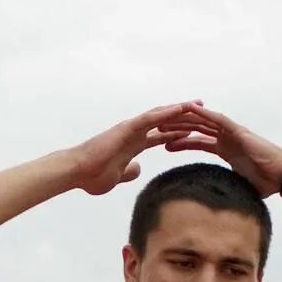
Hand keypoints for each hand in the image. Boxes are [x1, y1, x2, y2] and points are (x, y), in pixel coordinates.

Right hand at [65, 101, 206, 195]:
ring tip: (199, 104)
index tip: (195, 131)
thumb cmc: (91, 176)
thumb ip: (129, 172)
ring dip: (180, 109)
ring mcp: (130, 129)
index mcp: (133, 145)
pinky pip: (151, 117)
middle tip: (204, 111)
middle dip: (184, 117)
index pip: (161, 136)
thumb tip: (138, 169)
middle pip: (164, 122)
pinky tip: (182, 108)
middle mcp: (134, 133)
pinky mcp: (127, 128)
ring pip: (160, 115)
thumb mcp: (117, 177)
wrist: (76, 172)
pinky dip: (167, 112)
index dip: (178, 133)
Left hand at [157, 104, 281, 195]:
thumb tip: (214, 209)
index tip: (164, 145)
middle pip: (197, 130)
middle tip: (158, 129)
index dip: (181, 143)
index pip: (199, 142)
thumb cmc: (267, 183)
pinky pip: (218, 120)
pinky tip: (188, 109)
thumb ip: (226, 191)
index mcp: (226, 150)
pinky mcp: (238, 131)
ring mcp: (232, 133)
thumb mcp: (238, 187)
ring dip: (185, 120)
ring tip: (165, 120)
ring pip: (203, 122)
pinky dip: (203, 114)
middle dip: (178, 128)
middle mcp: (227, 138)